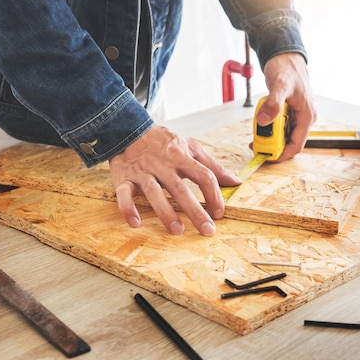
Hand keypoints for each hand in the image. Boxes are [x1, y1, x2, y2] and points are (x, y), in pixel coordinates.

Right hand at [109, 125, 241, 234]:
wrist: (127, 129)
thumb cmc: (163, 142)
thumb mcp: (190, 147)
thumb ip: (213, 165)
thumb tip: (236, 181)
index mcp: (181, 157)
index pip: (203, 175)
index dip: (214, 194)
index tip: (219, 213)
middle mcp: (163, 165)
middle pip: (180, 189)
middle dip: (195, 210)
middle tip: (207, 229)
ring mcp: (142, 172)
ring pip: (154, 193)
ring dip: (165, 212)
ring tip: (177, 230)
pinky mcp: (123, 178)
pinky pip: (124, 195)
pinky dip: (128, 208)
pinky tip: (136, 223)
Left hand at [256, 52, 316, 160]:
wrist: (285, 55)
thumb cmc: (286, 68)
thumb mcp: (278, 85)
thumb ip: (273, 104)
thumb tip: (263, 121)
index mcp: (307, 115)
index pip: (297, 145)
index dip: (282, 154)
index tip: (267, 157)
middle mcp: (306, 117)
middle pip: (290, 141)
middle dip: (273, 146)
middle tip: (256, 144)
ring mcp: (299, 114)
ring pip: (285, 134)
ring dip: (271, 137)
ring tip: (256, 135)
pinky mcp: (292, 111)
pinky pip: (282, 125)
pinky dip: (271, 128)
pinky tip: (261, 124)